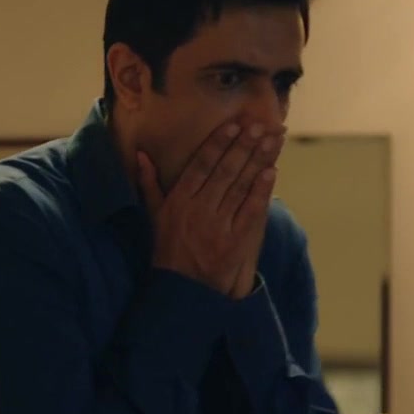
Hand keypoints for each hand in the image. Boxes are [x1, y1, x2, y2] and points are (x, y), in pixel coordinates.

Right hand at [137, 122, 283, 297]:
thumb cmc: (168, 249)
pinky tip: (271, 171)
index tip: (233, 125)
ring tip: (271, 140)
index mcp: (178, 201)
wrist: (182, 289)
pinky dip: (261, 190)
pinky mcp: (236, 241)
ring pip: (241, 186)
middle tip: (260, 125)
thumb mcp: (154, 215)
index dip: (217, 144)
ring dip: (258, 160)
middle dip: (244, 146)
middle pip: (224, 171)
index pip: (200, 165)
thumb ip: (149, 183)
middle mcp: (198, 209)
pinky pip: (251, 211)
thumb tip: (141, 155)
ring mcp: (219, 225)